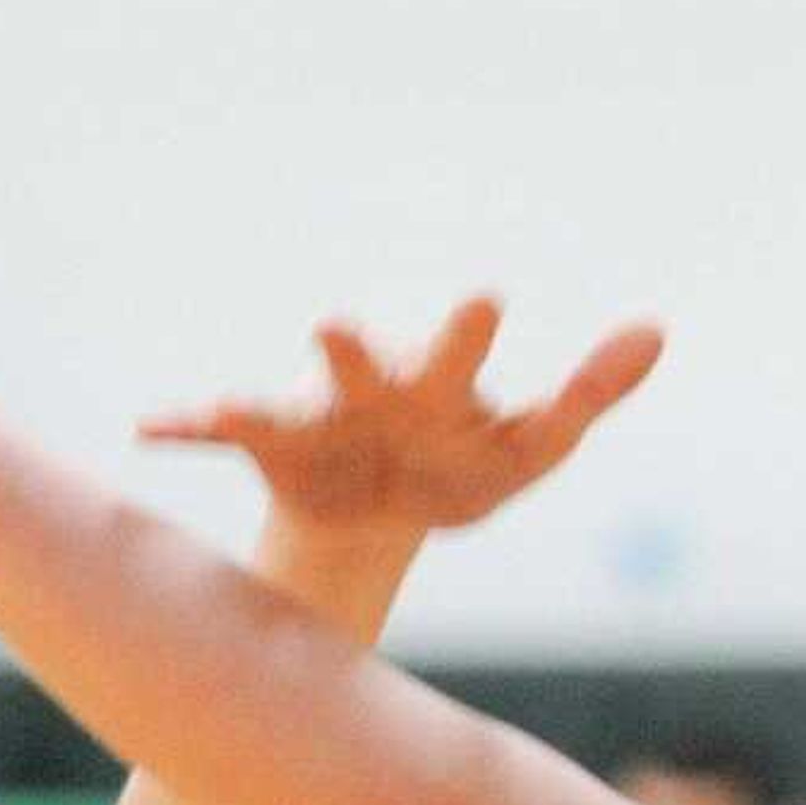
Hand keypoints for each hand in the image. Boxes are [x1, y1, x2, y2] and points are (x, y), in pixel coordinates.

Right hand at [142, 298, 659, 533]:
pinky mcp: (269, 448)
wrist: (385, 509)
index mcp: (442, 382)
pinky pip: (220, 434)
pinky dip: (184, 426)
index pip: (462, 355)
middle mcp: (373, 386)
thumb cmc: (469, 462)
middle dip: (356, 351)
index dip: (469, 332)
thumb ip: (590, 390)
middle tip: (337, 325)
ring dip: (257, 401)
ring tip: (232, 404)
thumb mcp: (535, 441)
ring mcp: (316, 415)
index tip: (488, 295)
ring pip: (287, 404)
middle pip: (368, 367)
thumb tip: (657, 328)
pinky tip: (148, 427)